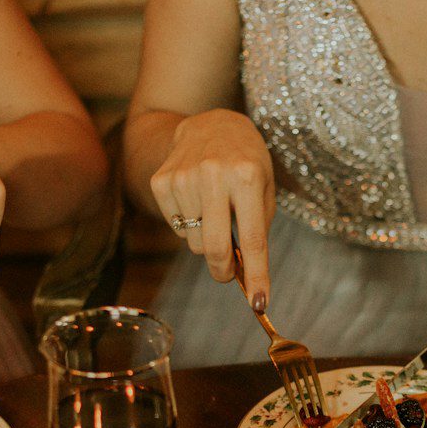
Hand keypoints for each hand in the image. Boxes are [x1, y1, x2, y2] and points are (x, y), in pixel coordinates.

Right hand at [149, 109, 276, 310]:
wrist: (211, 124)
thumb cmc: (246, 162)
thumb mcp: (265, 186)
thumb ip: (258, 228)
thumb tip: (245, 275)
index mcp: (247, 176)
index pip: (253, 239)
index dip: (257, 275)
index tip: (259, 303)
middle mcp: (214, 174)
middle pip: (215, 248)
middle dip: (223, 271)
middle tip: (228, 274)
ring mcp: (184, 177)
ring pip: (193, 242)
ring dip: (205, 240)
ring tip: (213, 212)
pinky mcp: (161, 181)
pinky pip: (176, 227)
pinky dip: (187, 224)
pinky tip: (196, 200)